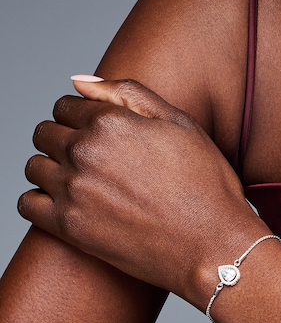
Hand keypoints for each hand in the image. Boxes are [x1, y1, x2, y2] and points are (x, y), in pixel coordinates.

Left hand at [19, 78, 267, 305]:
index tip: (98, 131)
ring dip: (51, 168)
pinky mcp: (68, 227)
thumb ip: (128, 93)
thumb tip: (78, 81)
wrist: (212, 242)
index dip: (81, 115)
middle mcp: (85, 151)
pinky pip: (26, 204)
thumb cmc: (205, 181)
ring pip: (33, 166)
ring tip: (84, 180)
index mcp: (111, 121)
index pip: (65, 105)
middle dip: (62, 138)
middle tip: (94, 157)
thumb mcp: (180, 123)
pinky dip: (39, 200)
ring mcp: (73, 190)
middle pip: (44, 133)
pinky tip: (68, 202)